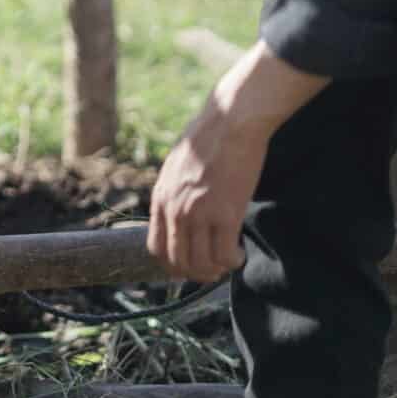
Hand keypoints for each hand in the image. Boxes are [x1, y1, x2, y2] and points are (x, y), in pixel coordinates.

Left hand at [148, 107, 264, 282]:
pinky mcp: (226, 213)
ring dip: (216, 270)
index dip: (173, 264)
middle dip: (196, 273)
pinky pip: (225, 254)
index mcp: (160, 199)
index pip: (156, 248)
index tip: (190, 264)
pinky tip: (240, 254)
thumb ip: (173, 194)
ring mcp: (199, 213)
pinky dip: (233, 261)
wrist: (229, 123)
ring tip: (228, 261)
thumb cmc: (206, 141)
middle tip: (214, 269)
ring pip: (202, 263)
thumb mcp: (174, 168)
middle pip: (178, 262)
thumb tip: (176, 214)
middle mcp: (175, 210)